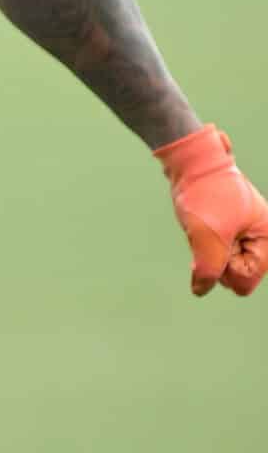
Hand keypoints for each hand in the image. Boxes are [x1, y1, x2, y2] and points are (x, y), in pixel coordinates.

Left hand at [155, 124, 267, 297]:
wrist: (192, 161)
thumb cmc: (205, 195)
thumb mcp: (207, 237)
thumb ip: (208, 269)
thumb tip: (200, 290)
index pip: (245, 281)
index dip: (224, 270)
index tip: (220, 243)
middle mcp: (261, 237)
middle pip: (233, 274)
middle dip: (216, 259)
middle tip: (212, 231)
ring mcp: (245, 233)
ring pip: (221, 263)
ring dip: (207, 249)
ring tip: (207, 224)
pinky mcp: (229, 228)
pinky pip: (213, 249)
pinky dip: (203, 241)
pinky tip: (202, 223)